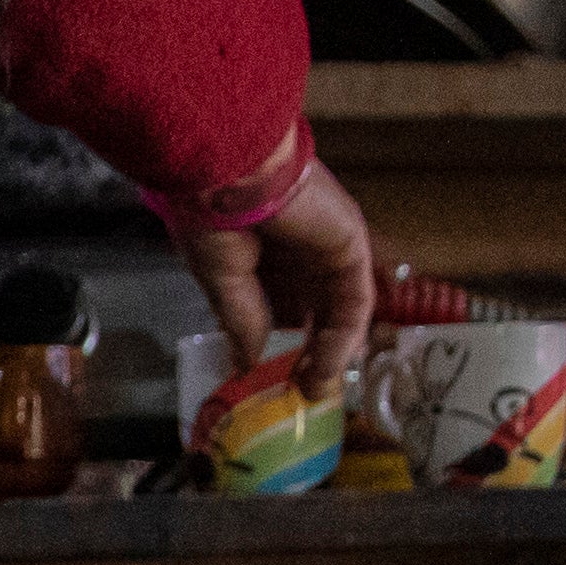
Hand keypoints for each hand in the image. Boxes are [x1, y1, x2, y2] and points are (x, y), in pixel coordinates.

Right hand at [176, 142, 380, 390]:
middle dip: (313, 354)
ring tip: (315, 389)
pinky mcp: (350, 245)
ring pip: (340, 312)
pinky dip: (344, 337)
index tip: (274, 381)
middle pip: (318, 312)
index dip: (283, 344)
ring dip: (331, 354)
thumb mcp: (221, 279)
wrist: (227, 171)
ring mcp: (328, 248)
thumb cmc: (211, 214)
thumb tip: (246, 363)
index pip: (285, 306)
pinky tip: (326, 365)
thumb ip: (242, 320)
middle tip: (303, 393)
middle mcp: (301, 251)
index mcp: (265, 253)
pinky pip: (354, 301)